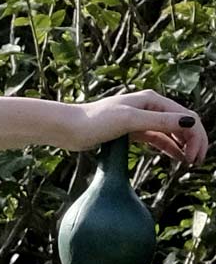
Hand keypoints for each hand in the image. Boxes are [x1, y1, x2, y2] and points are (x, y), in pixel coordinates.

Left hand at [68, 90, 207, 164]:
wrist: (68, 128)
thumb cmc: (95, 121)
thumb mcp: (130, 120)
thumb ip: (160, 122)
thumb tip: (189, 123)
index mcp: (153, 100)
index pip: (187, 117)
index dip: (196, 137)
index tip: (195, 157)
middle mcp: (150, 107)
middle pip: (182, 124)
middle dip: (193, 141)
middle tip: (195, 163)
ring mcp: (141, 119)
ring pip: (170, 133)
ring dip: (182, 145)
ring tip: (188, 163)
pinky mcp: (131, 131)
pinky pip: (157, 139)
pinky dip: (168, 147)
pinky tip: (176, 158)